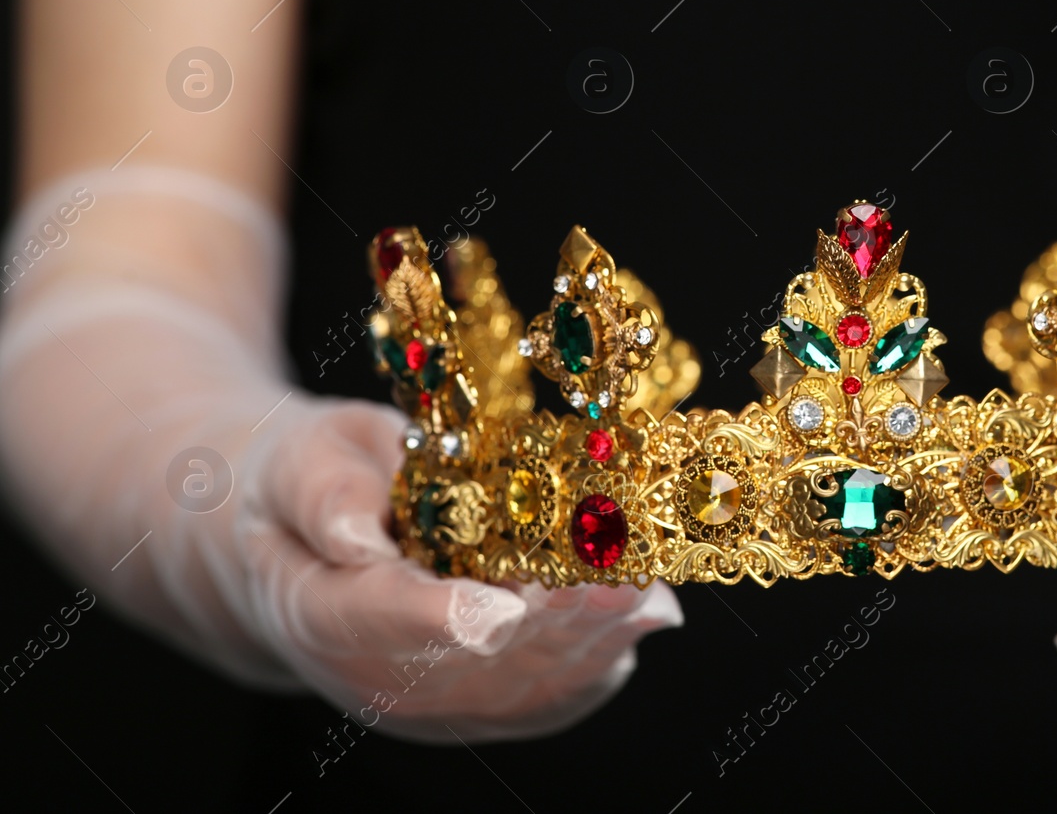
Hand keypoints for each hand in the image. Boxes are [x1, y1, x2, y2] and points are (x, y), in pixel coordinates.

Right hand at [232, 395, 682, 742]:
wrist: (307, 550)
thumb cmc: (310, 489)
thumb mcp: (300, 458)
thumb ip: (327, 492)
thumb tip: (360, 534)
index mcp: (318, 605)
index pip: (379, 619)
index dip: (442, 618)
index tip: (501, 607)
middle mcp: (374, 674)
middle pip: (469, 661)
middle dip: (550, 623)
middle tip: (613, 582)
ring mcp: (428, 701)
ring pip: (518, 685)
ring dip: (589, 642)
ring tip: (647, 594)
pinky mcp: (477, 705)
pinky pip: (543, 697)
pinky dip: (600, 659)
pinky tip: (648, 616)